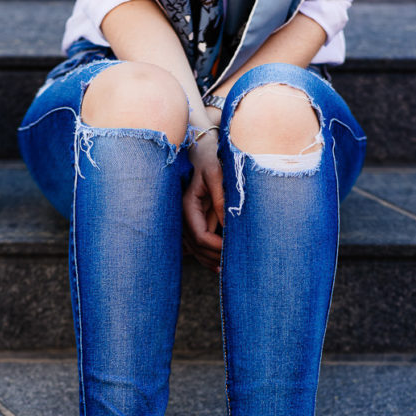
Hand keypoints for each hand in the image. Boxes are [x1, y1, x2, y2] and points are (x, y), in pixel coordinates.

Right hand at [182, 132, 223, 273]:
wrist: (202, 145)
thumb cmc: (210, 156)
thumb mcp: (217, 174)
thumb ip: (222, 200)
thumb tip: (229, 224)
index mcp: (187, 206)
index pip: (200, 236)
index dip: (216, 247)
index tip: (233, 251)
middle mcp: (182, 215)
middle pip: (196, 246)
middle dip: (214, 257)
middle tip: (233, 267)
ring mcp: (185, 218)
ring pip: (194, 248)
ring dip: (208, 260)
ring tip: (225, 270)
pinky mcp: (192, 218)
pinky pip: (196, 241)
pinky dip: (206, 253)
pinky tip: (217, 262)